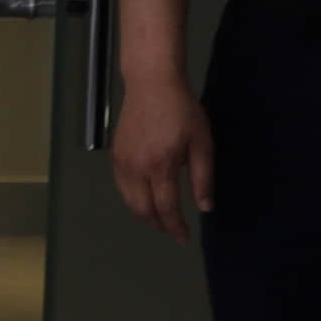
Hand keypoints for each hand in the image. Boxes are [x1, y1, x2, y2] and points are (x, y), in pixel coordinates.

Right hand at [105, 79, 214, 237]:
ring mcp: (122, 162)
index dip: (176, 227)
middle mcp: (136, 168)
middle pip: (143, 209)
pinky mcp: (115, 155)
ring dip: (144, 215)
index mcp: (160, 165)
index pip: (166, 208)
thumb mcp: (201, 142)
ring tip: (159, 219)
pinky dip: (132, 200)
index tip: (185, 237)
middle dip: (158, 225)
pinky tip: (144, 199)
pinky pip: (121, 186)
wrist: (151, 83)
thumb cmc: (182, 109)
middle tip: (173, 231)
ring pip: (129, 201)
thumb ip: (202, 177)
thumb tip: (204, 207)